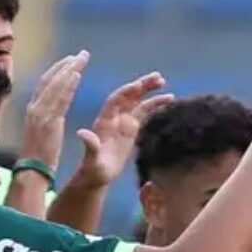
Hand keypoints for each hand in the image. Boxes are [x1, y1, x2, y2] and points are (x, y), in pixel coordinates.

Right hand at [21, 51, 90, 168]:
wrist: (31, 172)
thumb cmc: (38, 158)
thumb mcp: (40, 134)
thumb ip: (44, 120)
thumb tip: (49, 114)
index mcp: (33, 110)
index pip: (46, 84)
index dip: (58, 71)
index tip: (71, 62)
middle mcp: (34, 108)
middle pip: (50, 80)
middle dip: (66, 65)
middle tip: (82, 55)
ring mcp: (40, 113)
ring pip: (55, 85)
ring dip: (69, 70)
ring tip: (82, 59)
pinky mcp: (47, 121)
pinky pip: (59, 99)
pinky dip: (66, 85)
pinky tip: (76, 75)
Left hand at [73, 72, 173, 188]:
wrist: (98, 174)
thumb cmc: (94, 169)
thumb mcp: (92, 160)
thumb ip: (90, 146)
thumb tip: (82, 134)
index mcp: (104, 122)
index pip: (115, 102)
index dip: (126, 93)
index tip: (139, 85)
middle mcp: (114, 118)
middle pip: (128, 96)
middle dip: (141, 86)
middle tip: (157, 77)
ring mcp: (123, 122)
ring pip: (137, 101)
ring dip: (149, 91)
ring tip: (164, 82)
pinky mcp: (132, 128)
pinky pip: (144, 112)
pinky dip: (155, 104)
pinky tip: (169, 99)